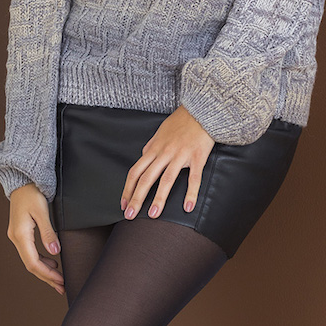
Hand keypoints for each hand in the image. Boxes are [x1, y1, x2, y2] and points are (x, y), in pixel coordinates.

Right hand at [7, 183, 65, 295]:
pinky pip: (29, 252)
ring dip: (44, 269)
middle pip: (31, 265)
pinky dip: (40, 259)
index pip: (33, 262)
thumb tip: (55, 252)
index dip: (47, 274)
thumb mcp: (42, 211)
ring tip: (58, 276)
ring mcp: (17, 235)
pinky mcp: (20, 232)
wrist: (22, 180)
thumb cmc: (31, 192)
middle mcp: (16, 237)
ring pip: (30, 259)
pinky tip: (51, 260)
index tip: (60, 280)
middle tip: (61, 286)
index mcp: (20, 234)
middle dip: (46, 277)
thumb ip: (48, 232)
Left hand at [120, 105, 214, 220]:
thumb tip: (143, 155)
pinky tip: (188, 208)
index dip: (127, 189)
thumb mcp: (160, 131)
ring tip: (153, 215)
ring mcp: (181, 155)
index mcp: (154, 148)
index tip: (123, 204)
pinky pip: (194, 178)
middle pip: (146, 178)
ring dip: (159, 198)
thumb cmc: (181, 121)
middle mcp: (164, 153)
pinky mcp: (197, 157)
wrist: (201, 110)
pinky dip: (190, 194)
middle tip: (130, 215)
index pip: (135, 171)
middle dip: (136, 198)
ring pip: (167, 180)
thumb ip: (151, 145)